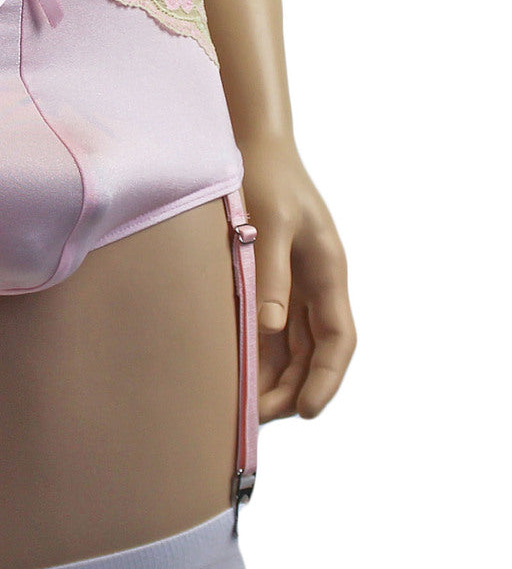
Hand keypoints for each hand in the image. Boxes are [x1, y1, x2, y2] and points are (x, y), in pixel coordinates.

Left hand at [239, 137, 356, 421]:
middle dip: (292, 390)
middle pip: (313, 352)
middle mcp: (315, 284)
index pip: (338, 338)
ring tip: (239, 409)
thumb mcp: (267, 224)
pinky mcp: (268, 281)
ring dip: (272, 378)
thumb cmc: (264, 180)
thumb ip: (271, 275)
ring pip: (290, 347)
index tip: (308, 412)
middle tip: (254, 420)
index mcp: (327, 270)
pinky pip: (268, 329)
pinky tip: (231, 374)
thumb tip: (269, 329)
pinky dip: (255, 354)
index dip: (327, 379)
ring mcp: (293, 284)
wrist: (251, 147)